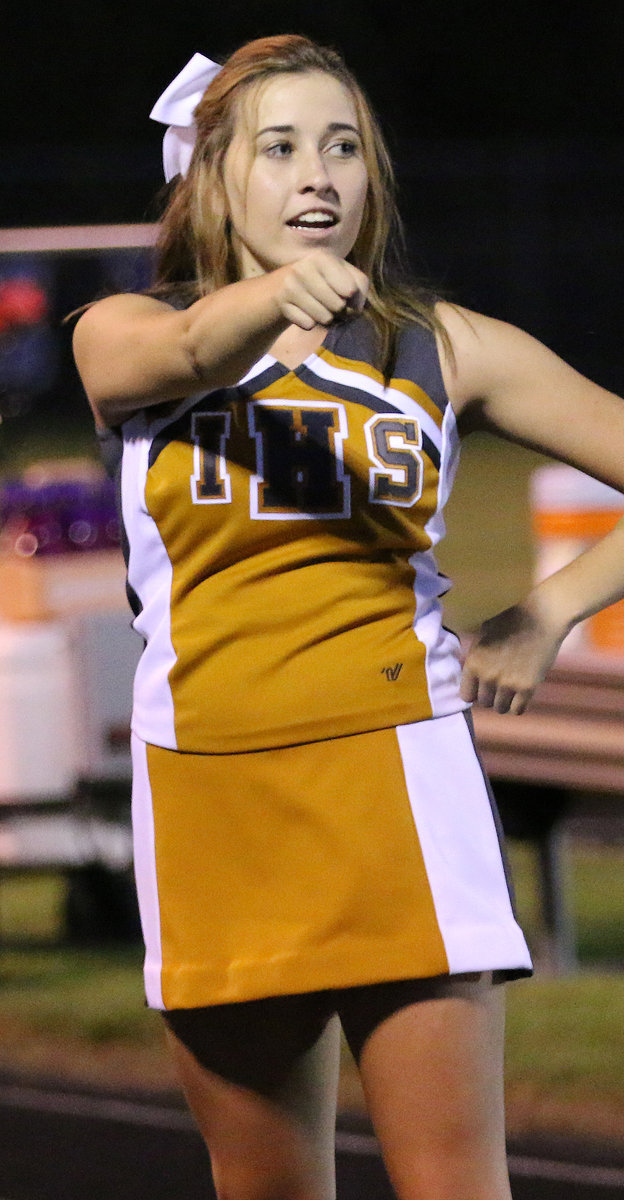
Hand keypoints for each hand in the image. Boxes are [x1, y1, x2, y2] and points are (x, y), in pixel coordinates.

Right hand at [271, 251, 368, 329]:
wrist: (283, 285)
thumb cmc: (322, 280)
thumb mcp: (343, 274)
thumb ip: (360, 287)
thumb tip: (353, 309)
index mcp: (323, 257)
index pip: (352, 290)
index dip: (355, 299)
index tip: (347, 294)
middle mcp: (305, 268)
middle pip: (339, 306)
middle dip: (340, 311)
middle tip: (332, 304)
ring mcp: (291, 286)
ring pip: (325, 318)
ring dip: (326, 319)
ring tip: (320, 308)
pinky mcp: (282, 304)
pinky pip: (308, 325)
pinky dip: (311, 323)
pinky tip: (305, 313)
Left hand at [460, 600, 565, 714]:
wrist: (541, 616)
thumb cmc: (510, 620)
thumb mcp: (483, 636)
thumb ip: (476, 659)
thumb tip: (471, 677)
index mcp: (473, 663)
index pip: (466, 695)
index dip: (475, 692)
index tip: (482, 688)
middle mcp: (487, 676)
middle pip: (484, 703)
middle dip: (490, 696)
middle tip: (499, 687)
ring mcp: (508, 684)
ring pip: (500, 708)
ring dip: (504, 702)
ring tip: (510, 691)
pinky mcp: (528, 688)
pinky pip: (518, 710)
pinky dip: (518, 705)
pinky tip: (521, 695)